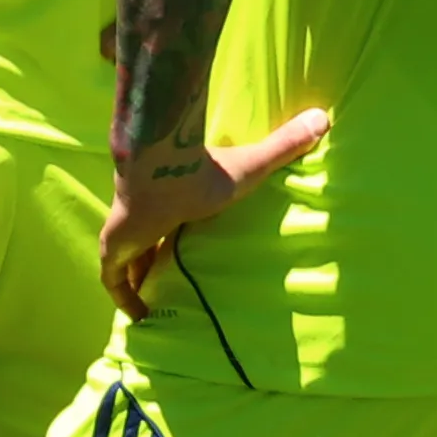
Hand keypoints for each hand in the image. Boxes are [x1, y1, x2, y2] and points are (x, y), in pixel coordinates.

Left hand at [98, 108, 329, 316]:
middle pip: (145, 245)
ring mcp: (125, 233)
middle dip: (151, 263)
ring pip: (126, 263)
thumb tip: (324, 118)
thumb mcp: (253, 164)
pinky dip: (123, 298)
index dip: (172, 236)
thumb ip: (284, 144)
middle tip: (167, 289)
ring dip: (136, 284)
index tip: (183, 252)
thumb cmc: (205, 170)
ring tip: (154, 309)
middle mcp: (145, 218)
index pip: (169, 221)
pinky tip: (139, 319)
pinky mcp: (113, 248)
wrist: (164, 168)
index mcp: (172, 201)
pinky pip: (113, 281)